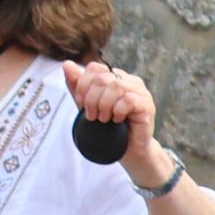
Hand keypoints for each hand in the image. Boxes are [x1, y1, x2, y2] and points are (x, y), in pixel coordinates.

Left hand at [64, 62, 165, 178]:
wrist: (127, 150)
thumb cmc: (107, 126)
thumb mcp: (86, 104)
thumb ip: (77, 85)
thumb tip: (66, 64)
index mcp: (114, 76)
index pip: (95, 68)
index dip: (82, 85)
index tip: (80, 104)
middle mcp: (129, 80)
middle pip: (103, 77)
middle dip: (91, 99)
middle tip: (91, 115)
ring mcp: (141, 91)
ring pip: (117, 86)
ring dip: (104, 105)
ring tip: (103, 119)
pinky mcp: (147, 105)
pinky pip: (129, 100)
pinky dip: (117, 111)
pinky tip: (116, 120)